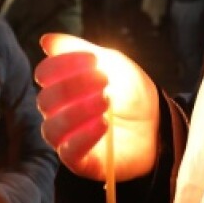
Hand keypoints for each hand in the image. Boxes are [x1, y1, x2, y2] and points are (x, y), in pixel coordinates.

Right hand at [34, 34, 158, 181]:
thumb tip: (46, 40)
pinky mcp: (82, 162)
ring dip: (76, 112)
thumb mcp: (112, 63)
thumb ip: (80, 49)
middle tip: (104, 79)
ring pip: (52, 128)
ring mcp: (68, 139)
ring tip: (106, 100)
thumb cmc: (130, 92)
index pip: (45, 74)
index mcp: (62, 87)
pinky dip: (83, 137)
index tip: (93, 59)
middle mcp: (59, 113)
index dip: (63, 64)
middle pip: (46, 100)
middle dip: (73, 86)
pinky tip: (104, 124)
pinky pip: (69, 153)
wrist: (158, 124)